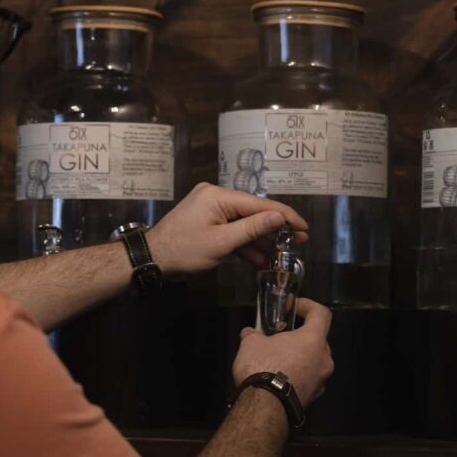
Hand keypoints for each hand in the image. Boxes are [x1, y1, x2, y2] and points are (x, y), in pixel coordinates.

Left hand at [145, 183, 308, 277]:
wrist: (151, 260)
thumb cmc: (183, 252)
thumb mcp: (221, 243)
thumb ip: (252, 228)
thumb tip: (279, 217)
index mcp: (219, 196)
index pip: (260, 204)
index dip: (285, 216)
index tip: (305, 227)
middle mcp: (216, 196)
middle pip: (254, 211)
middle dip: (275, 229)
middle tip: (299, 241)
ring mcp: (211, 208)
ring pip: (244, 223)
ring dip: (260, 240)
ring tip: (280, 255)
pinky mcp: (208, 220)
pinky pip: (232, 229)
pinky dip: (244, 243)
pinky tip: (260, 258)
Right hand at [232, 299, 333, 408]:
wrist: (265, 408)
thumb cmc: (263, 367)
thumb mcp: (251, 343)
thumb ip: (253, 334)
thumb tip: (249, 332)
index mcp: (313, 340)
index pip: (321, 314)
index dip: (308, 306)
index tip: (294, 307)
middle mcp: (324, 359)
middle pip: (317, 340)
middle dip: (299, 336)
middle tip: (280, 337)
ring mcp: (321, 380)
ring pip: (313, 361)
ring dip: (299, 357)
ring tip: (276, 359)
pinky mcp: (313, 397)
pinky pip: (307, 379)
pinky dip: (297, 375)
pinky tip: (278, 378)